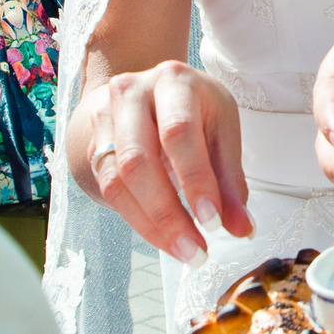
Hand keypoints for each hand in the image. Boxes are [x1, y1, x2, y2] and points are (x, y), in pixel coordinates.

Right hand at [71, 62, 252, 261]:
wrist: (149, 93)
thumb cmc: (195, 110)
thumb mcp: (221, 131)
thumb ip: (230, 180)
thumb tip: (241, 228)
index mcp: (174, 81)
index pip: (178, 132)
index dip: (195, 180)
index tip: (212, 223)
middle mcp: (132, 93)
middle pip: (138, 160)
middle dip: (168, 214)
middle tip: (196, 251)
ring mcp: (106, 119)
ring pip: (117, 180)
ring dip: (152, 225)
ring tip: (185, 252)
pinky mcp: (92, 145)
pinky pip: (108, 189)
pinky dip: (138, 220)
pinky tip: (164, 237)